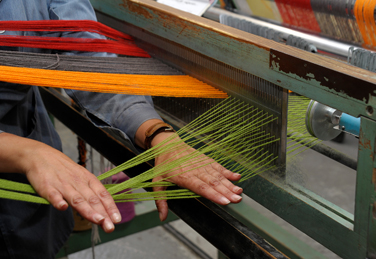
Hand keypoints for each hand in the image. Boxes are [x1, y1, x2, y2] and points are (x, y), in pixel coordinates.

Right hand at [0, 133, 120, 232]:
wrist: (41, 155)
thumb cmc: (65, 169)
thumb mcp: (81, 177)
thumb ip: (90, 194)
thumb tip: (103, 210)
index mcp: (88, 179)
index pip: (102, 194)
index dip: (110, 207)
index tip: (117, 219)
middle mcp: (78, 182)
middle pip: (92, 200)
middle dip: (103, 214)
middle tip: (110, 227)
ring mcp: (63, 185)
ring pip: (77, 199)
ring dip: (88, 211)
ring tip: (98, 221)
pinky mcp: (46, 186)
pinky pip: (53, 194)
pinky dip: (58, 201)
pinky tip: (63, 208)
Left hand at [151, 132, 242, 220]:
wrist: (168, 144)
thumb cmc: (163, 164)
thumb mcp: (157, 182)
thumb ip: (160, 200)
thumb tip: (162, 217)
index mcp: (184, 177)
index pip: (201, 188)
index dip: (214, 195)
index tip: (224, 201)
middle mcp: (195, 171)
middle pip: (213, 183)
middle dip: (226, 192)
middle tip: (237, 200)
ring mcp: (202, 165)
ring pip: (218, 176)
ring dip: (230, 184)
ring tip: (239, 192)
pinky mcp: (206, 160)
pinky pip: (218, 167)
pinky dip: (228, 172)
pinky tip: (237, 177)